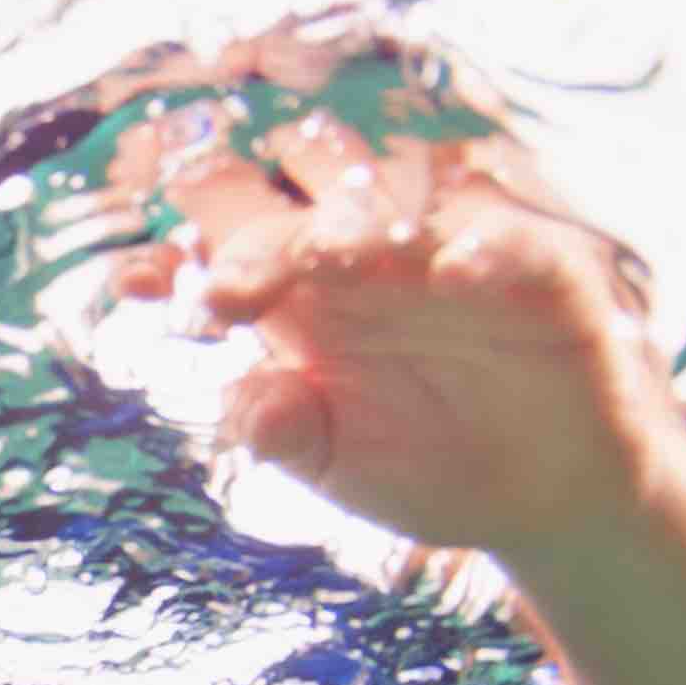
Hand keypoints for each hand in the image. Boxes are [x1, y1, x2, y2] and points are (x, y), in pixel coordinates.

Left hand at [111, 107, 673, 559]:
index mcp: (305, 289)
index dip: (182, 248)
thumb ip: (283, 432)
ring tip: (325, 258)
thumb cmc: (428, 465)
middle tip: (232, 285)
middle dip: (261, 217)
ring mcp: (456, 248)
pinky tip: (452, 270)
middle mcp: (373, 250)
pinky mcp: (544, 271)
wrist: (547, 499)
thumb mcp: (336, 465)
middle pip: (304, 185)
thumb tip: (251, 406)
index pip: (232, 233)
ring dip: (359, 215)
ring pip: (402, 191)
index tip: (139, 281)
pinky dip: (486, 246)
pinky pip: (517, 239)